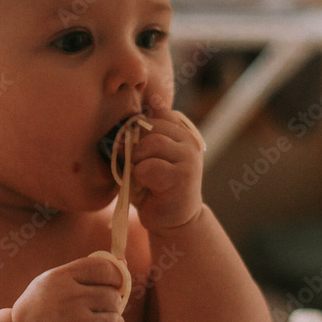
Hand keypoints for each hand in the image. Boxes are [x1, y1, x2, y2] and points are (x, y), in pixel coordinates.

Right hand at [11, 255, 126, 321]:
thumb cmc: (39, 314)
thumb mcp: (52, 283)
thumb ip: (85, 272)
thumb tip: (124, 263)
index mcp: (60, 278)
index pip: (107, 270)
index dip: (112, 281)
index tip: (101, 293)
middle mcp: (70, 301)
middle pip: (114, 299)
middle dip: (106, 310)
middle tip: (85, 320)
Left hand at [131, 108, 203, 232]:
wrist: (173, 221)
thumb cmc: (154, 186)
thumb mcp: (148, 154)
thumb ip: (146, 132)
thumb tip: (146, 101)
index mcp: (181, 132)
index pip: (157, 111)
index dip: (138, 125)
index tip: (134, 144)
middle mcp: (188, 141)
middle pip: (149, 127)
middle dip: (134, 146)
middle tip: (135, 166)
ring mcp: (188, 158)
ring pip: (149, 145)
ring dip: (136, 162)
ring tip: (140, 177)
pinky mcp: (182, 177)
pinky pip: (147, 167)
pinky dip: (138, 177)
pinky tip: (145, 187)